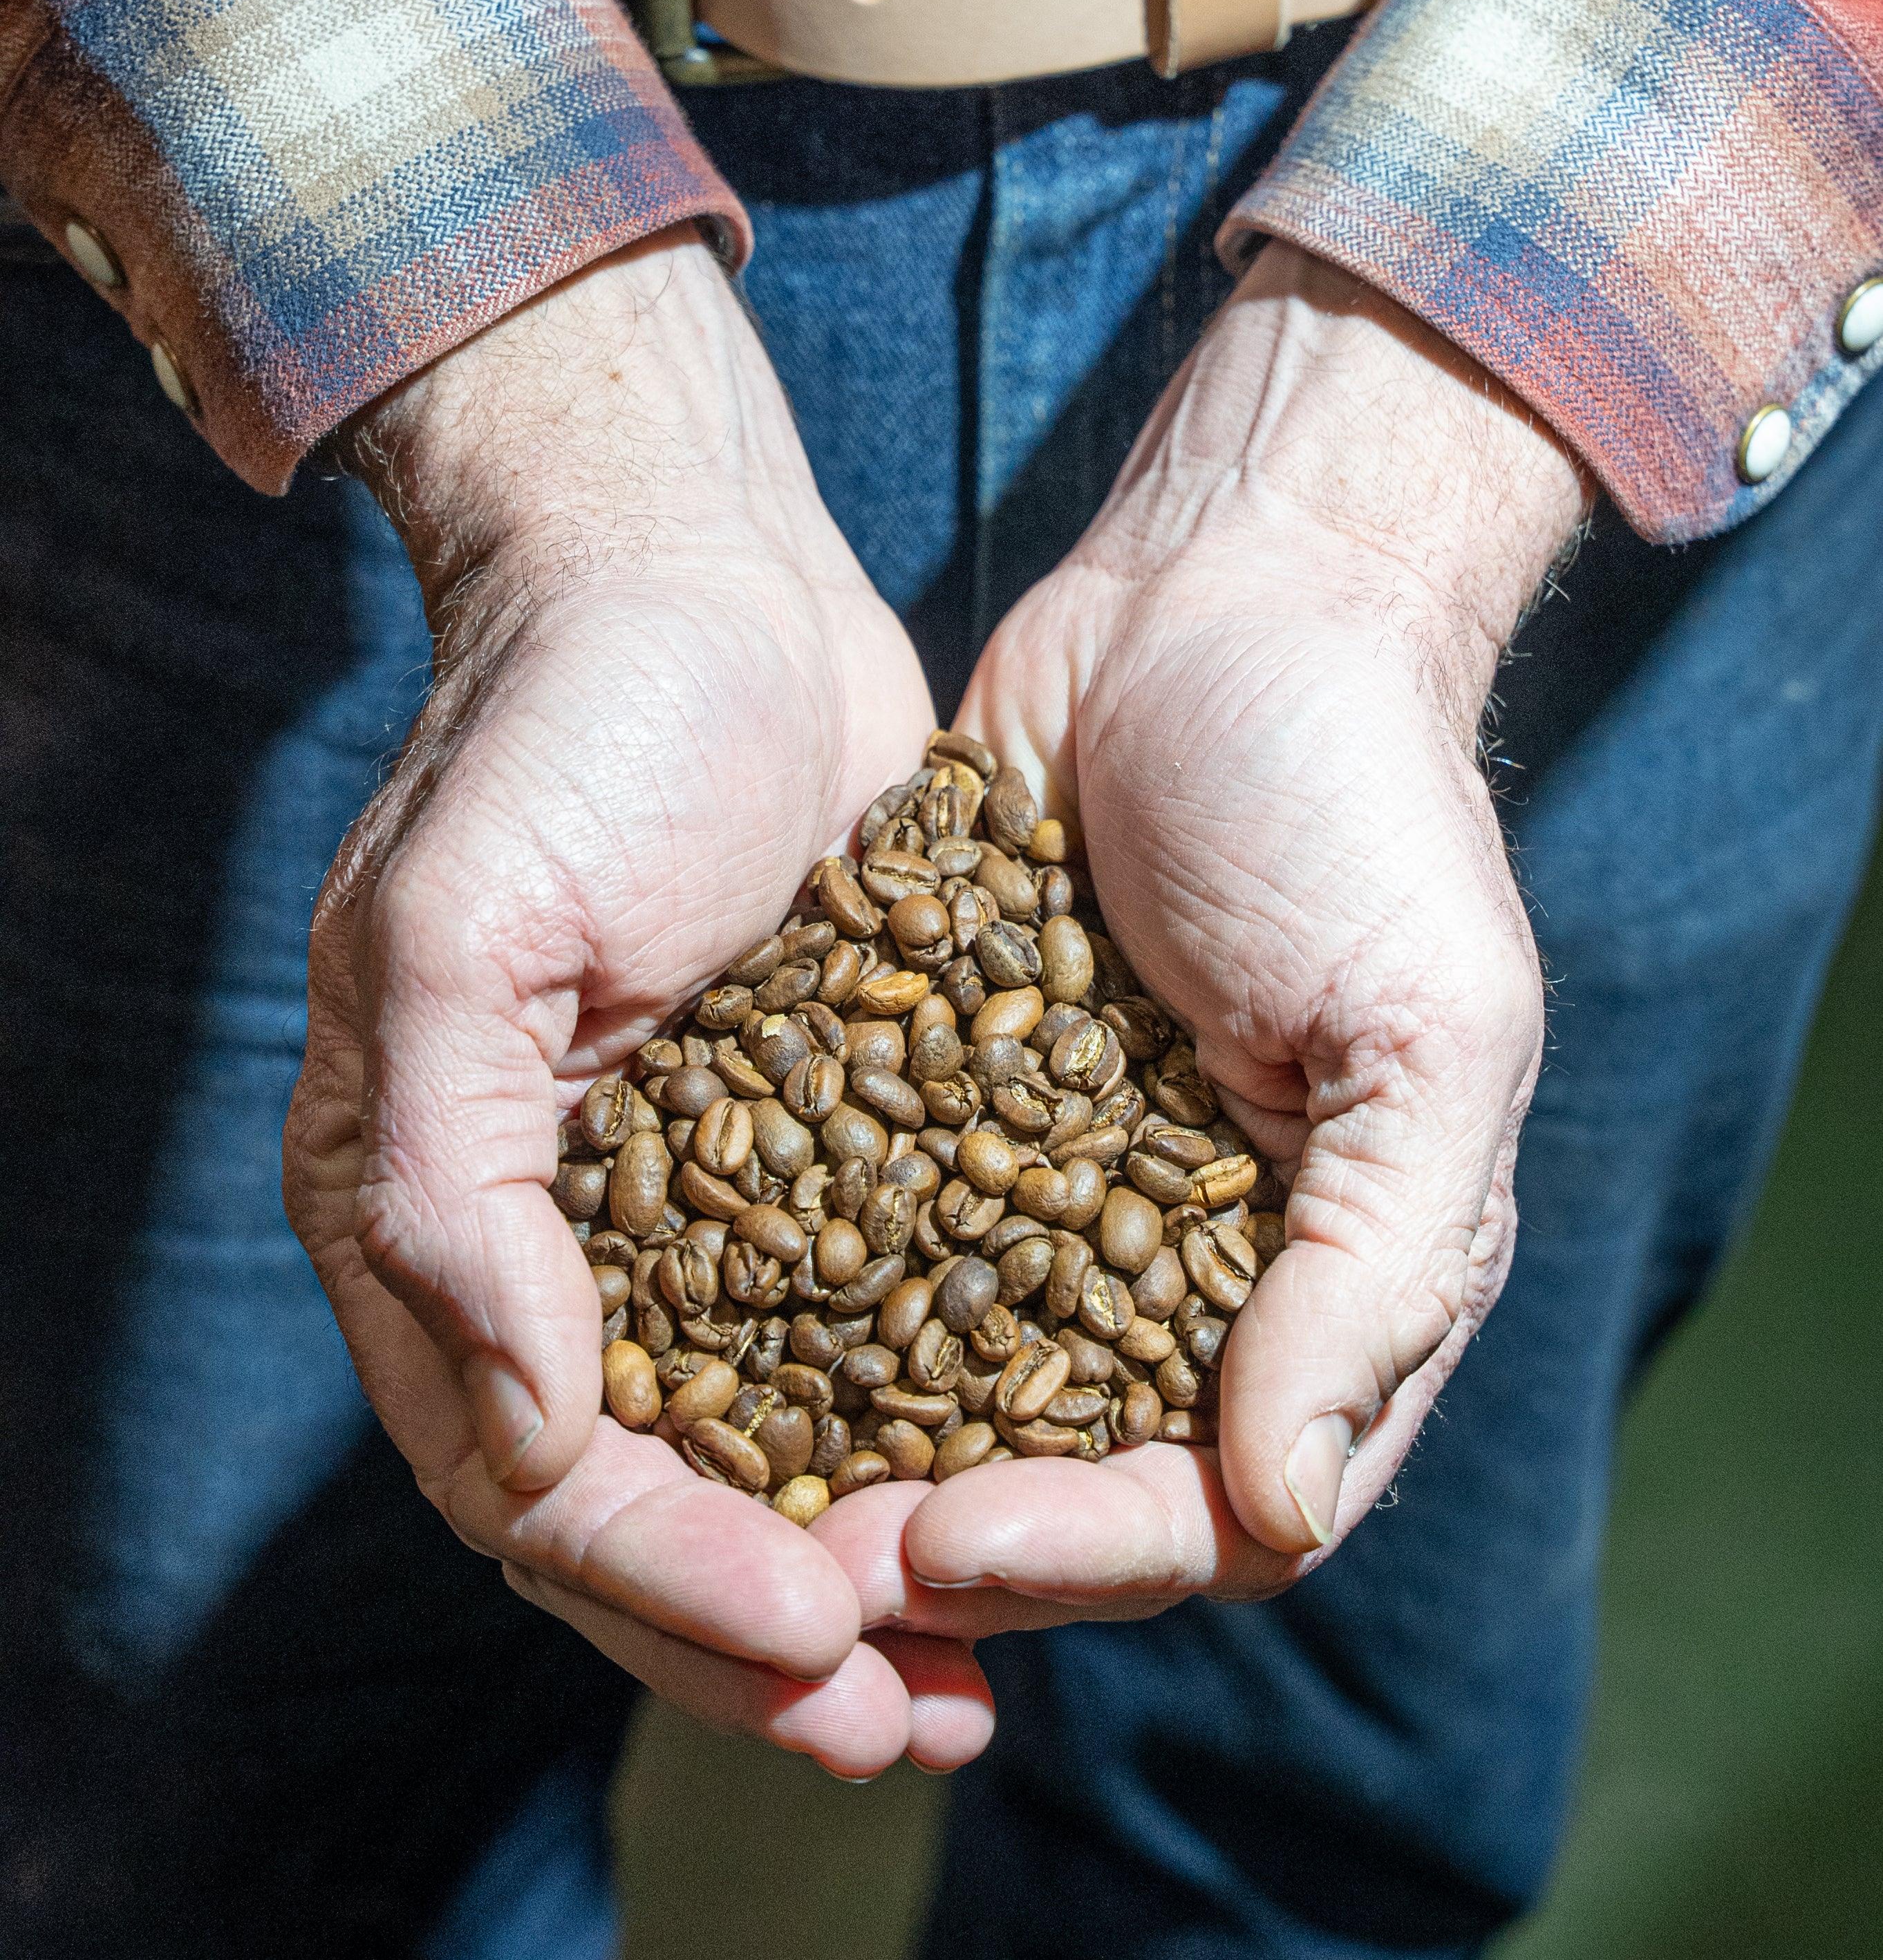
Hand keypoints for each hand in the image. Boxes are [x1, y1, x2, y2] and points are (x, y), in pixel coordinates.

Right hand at [283, 229, 990, 1773]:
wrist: (696, 569)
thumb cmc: (569, 724)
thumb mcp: (461, 922)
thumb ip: (455, 1177)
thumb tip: (527, 1429)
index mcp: (434, 1203)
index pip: (532, 1468)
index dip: (660, 1574)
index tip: (810, 1633)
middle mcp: (548, 1228)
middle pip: (642, 1505)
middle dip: (761, 1631)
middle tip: (905, 1730)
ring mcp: (682, 1190)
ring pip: (758, 1445)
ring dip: (849, 1569)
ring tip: (970, 1682)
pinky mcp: (804, 1134)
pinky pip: (849, 1330)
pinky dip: (912, 1431)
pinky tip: (1013, 1492)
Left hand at [827, 242, 1588, 1635]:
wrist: (1225, 597)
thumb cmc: (1359, 801)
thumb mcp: (1429, 1033)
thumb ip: (1374, 1271)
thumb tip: (1275, 1507)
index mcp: (1325, 1277)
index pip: (1213, 1501)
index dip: (1086, 1550)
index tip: (947, 1543)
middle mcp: (1182, 1260)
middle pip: (1057, 1477)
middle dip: (937, 1538)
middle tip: (796, 1571)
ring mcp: (1050, 1178)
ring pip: (940, 1379)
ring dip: (845, 1452)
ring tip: (719, 1492)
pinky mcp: (938, 1088)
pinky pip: (861, 1224)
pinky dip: (792, 1294)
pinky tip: (690, 1335)